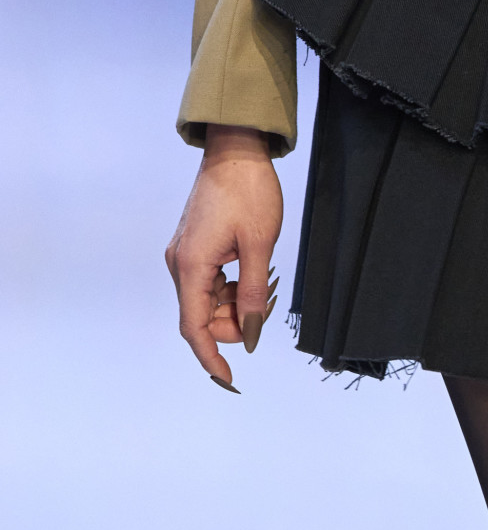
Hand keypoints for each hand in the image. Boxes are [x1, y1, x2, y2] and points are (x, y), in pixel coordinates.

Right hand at [165, 126, 283, 391]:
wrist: (236, 150)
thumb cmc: (248, 191)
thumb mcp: (260, 247)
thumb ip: (253, 294)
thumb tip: (251, 333)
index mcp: (191, 265)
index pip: (194, 327)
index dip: (210, 357)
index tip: (228, 378)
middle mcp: (180, 263)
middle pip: (202, 317)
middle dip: (233, 325)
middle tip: (265, 308)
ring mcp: (185, 255)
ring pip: (207, 302)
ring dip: (234, 306)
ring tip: (262, 285)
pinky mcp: (194, 248)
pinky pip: (210, 284)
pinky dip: (231, 290)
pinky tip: (251, 277)